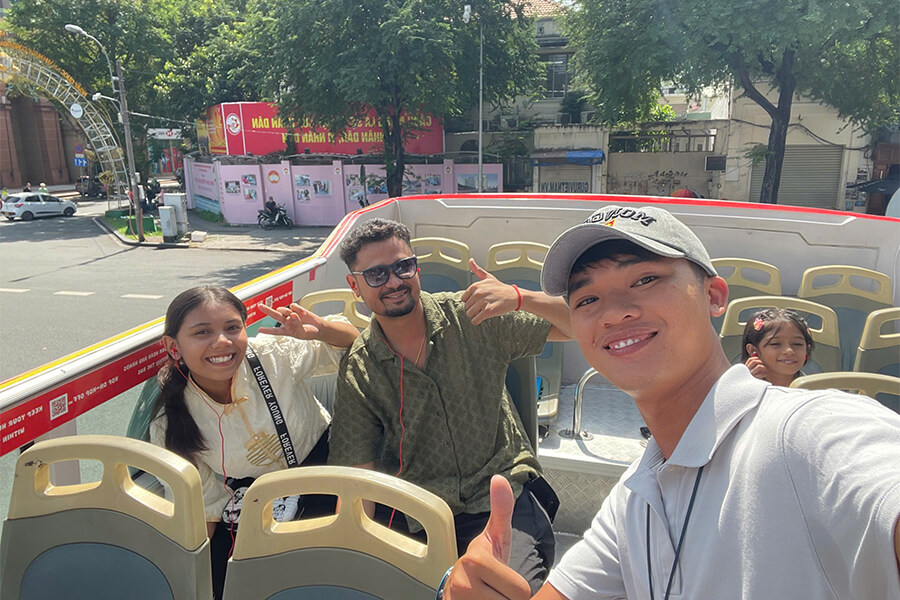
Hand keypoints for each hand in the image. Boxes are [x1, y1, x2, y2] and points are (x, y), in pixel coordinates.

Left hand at [256, 303, 323, 338]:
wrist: (319, 327)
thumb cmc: (310, 332)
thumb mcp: (302, 333)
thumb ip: (296, 325)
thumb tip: (292, 315)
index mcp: (287, 330)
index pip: (275, 331)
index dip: (267, 330)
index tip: (259, 330)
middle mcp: (288, 322)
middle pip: (275, 316)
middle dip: (267, 310)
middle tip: (260, 306)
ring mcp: (292, 315)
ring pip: (283, 310)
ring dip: (286, 311)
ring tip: (295, 315)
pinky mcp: (297, 309)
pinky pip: (293, 306)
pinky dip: (297, 309)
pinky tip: (302, 313)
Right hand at [444, 476, 531, 599]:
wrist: (456, 588)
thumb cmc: (483, 562)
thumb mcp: (495, 536)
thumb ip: (501, 510)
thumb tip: (500, 479)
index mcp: (476, 561)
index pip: (522, 592)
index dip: (516, 588)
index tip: (502, 578)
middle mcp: (463, 585)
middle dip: (508, 599)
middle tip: (496, 590)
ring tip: (490, 597)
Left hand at [462, 259, 518, 324]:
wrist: (513, 296)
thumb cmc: (499, 288)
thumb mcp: (488, 277)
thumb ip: (477, 270)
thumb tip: (470, 260)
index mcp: (475, 286)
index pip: (463, 299)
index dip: (471, 301)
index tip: (479, 300)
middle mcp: (478, 293)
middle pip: (466, 307)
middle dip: (473, 308)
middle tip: (483, 305)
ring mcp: (483, 302)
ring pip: (469, 314)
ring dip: (476, 315)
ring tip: (484, 310)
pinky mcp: (489, 311)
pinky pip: (475, 320)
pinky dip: (477, 321)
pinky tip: (483, 317)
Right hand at [744, 354, 768, 381]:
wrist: (745, 390)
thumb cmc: (748, 381)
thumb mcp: (747, 372)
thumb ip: (751, 365)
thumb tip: (756, 356)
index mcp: (745, 369)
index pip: (750, 360)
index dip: (756, 358)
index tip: (758, 360)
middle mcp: (747, 371)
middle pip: (755, 361)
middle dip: (760, 362)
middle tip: (761, 365)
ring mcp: (751, 375)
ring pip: (760, 366)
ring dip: (763, 368)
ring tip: (764, 371)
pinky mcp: (755, 380)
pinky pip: (763, 374)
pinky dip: (765, 373)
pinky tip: (764, 375)